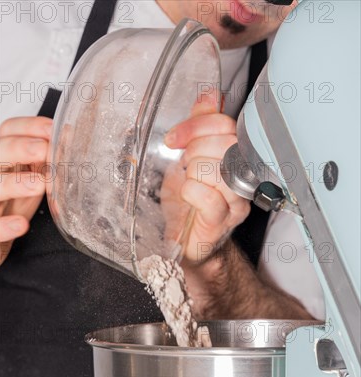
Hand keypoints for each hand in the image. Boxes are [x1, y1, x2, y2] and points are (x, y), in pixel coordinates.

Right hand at [0, 116, 51, 266]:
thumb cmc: (12, 205)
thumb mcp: (31, 178)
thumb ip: (46, 161)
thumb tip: (72, 139)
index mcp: (3, 160)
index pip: (7, 132)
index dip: (28, 127)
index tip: (52, 129)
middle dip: (18, 148)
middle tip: (43, 150)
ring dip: (13, 184)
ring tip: (38, 184)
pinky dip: (4, 226)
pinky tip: (20, 225)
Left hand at [163, 98, 249, 262]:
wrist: (185, 240)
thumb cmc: (188, 202)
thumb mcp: (189, 156)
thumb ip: (200, 126)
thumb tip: (211, 94)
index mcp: (236, 155)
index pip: (224, 124)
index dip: (196, 125)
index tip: (175, 138)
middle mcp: (242, 176)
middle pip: (223, 144)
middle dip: (193, 150)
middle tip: (184, 165)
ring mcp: (236, 201)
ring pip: (215, 169)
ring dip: (192, 173)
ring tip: (188, 182)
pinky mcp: (222, 221)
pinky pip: (207, 196)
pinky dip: (190, 192)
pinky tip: (187, 196)